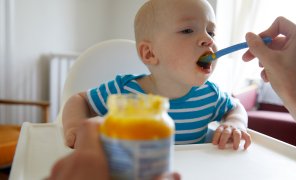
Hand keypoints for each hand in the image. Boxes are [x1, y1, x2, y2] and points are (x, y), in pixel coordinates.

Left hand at [50, 121, 180, 179]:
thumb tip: (173, 175)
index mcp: (87, 161)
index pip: (91, 126)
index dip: (105, 125)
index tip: (118, 133)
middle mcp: (66, 165)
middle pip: (87, 146)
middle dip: (104, 153)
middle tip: (119, 164)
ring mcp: (55, 176)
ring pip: (75, 163)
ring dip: (90, 168)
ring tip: (105, 179)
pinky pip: (65, 175)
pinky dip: (78, 178)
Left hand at [212, 124, 250, 149]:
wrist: (236, 120)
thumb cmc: (227, 129)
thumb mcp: (221, 130)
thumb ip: (219, 137)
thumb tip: (215, 146)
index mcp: (223, 127)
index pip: (218, 131)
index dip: (216, 137)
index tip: (214, 144)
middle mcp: (230, 127)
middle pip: (226, 132)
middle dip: (223, 140)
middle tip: (221, 147)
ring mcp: (237, 129)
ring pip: (237, 134)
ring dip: (236, 141)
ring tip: (234, 148)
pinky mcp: (244, 132)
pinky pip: (247, 136)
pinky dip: (247, 142)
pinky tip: (244, 147)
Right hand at [242, 16, 295, 102]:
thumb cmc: (288, 80)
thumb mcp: (268, 60)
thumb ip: (256, 46)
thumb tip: (248, 35)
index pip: (279, 23)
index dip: (265, 33)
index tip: (255, 45)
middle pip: (274, 38)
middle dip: (260, 50)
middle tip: (245, 59)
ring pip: (275, 50)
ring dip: (264, 60)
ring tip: (262, 72)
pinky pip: (280, 58)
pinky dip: (271, 66)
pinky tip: (267, 77)